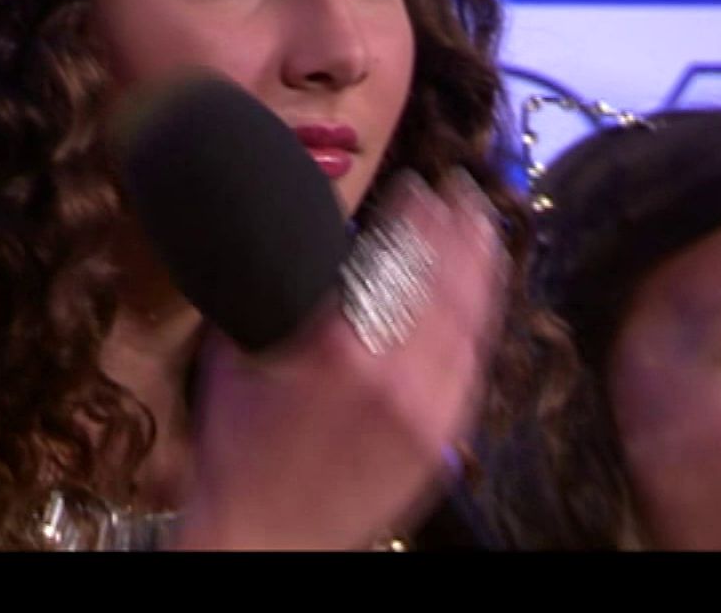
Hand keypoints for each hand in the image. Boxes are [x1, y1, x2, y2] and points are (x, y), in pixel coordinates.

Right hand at [174, 170, 505, 549]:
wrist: (267, 537)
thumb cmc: (237, 448)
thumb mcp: (236, 352)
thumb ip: (270, 291)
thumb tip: (297, 236)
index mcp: (338, 344)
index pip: (394, 258)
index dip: (414, 214)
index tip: (417, 183)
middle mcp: (394, 373)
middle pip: (443, 281)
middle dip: (458, 228)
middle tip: (463, 188)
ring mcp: (427, 410)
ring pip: (469, 321)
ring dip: (480, 265)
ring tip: (484, 225)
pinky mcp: (442, 440)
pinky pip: (472, 365)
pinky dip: (480, 320)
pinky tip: (482, 296)